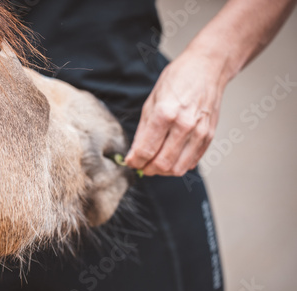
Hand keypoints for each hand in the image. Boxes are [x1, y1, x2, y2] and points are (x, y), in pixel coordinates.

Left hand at [125, 50, 228, 175]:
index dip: (135, 161)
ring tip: (154, 164)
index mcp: (165, 114)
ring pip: (177, 168)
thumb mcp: (151, 101)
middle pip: (162, 164)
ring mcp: (199, 132)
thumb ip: (143, 130)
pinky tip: (171, 157)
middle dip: (147, 169)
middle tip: (141, 165)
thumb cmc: (177, 80)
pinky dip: (178, 165)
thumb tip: (135, 153)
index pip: (146, 150)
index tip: (130, 162)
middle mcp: (184, 125)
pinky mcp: (209, 136)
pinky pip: (191, 162)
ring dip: (163, 171)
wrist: (207, 68)